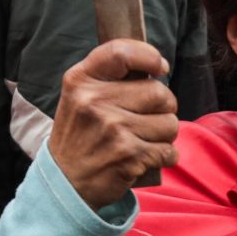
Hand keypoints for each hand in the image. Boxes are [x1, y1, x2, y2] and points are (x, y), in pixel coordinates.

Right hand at [48, 40, 179, 211]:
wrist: (66, 182)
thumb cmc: (80, 135)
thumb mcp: (78, 96)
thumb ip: (109, 76)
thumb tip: (156, 66)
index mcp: (80, 80)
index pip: (122, 52)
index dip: (149, 56)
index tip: (159, 67)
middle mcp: (95, 101)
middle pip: (159, 92)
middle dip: (163, 106)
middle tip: (146, 117)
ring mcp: (113, 129)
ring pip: (170, 122)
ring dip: (164, 134)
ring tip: (143, 139)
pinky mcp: (129, 155)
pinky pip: (169, 150)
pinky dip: (164, 156)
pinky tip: (145, 157)